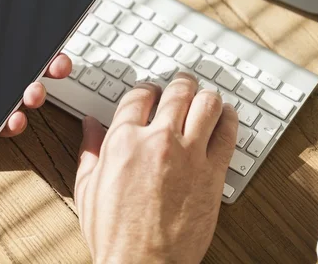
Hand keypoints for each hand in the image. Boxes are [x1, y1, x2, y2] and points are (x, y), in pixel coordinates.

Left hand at [0, 0, 71, 135]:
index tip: (62, 27)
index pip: (20, 28)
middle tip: (60, 64)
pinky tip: (16, 118)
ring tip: (34, 92)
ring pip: (19, 92)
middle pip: (28, 61)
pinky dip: (14, 123)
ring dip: (37, 93)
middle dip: (51, 63)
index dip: (43, 29)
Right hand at [75, 73, 237, 262]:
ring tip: (206, 98)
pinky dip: (229, 119)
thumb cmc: (113, 233)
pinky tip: (226, 117)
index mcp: (123, 140)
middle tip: (182, 85)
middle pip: (177, 92)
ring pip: (207, 104)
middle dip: (180, 84)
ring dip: (206, 96)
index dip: (146, 89)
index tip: (151, 93)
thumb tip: (89, 125)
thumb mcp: (88, 187)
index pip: (139, 95)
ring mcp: (189, 155)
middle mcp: (158, 140)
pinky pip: (228, 133)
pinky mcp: (212, 173)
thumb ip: (90, 149)